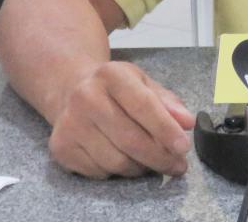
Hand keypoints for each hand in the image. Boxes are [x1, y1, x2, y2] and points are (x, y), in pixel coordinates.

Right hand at [48, 61, 195, 178]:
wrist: (71, 90)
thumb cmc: (115, 89)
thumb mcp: (144, 84)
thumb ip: (168, 102)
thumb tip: (186, 123)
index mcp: (111, 75)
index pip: (143, 106)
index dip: (166, 130)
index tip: (183, 147)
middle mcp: (86, 97)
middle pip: (131, 140)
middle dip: (160, 157)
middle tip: (177, 166)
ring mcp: (70, 124)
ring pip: (117, 161)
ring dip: (141, 167)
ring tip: (152, 161)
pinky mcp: (61, 148)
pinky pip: (100, 172)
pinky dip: (119, 172)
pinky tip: (125, 159)